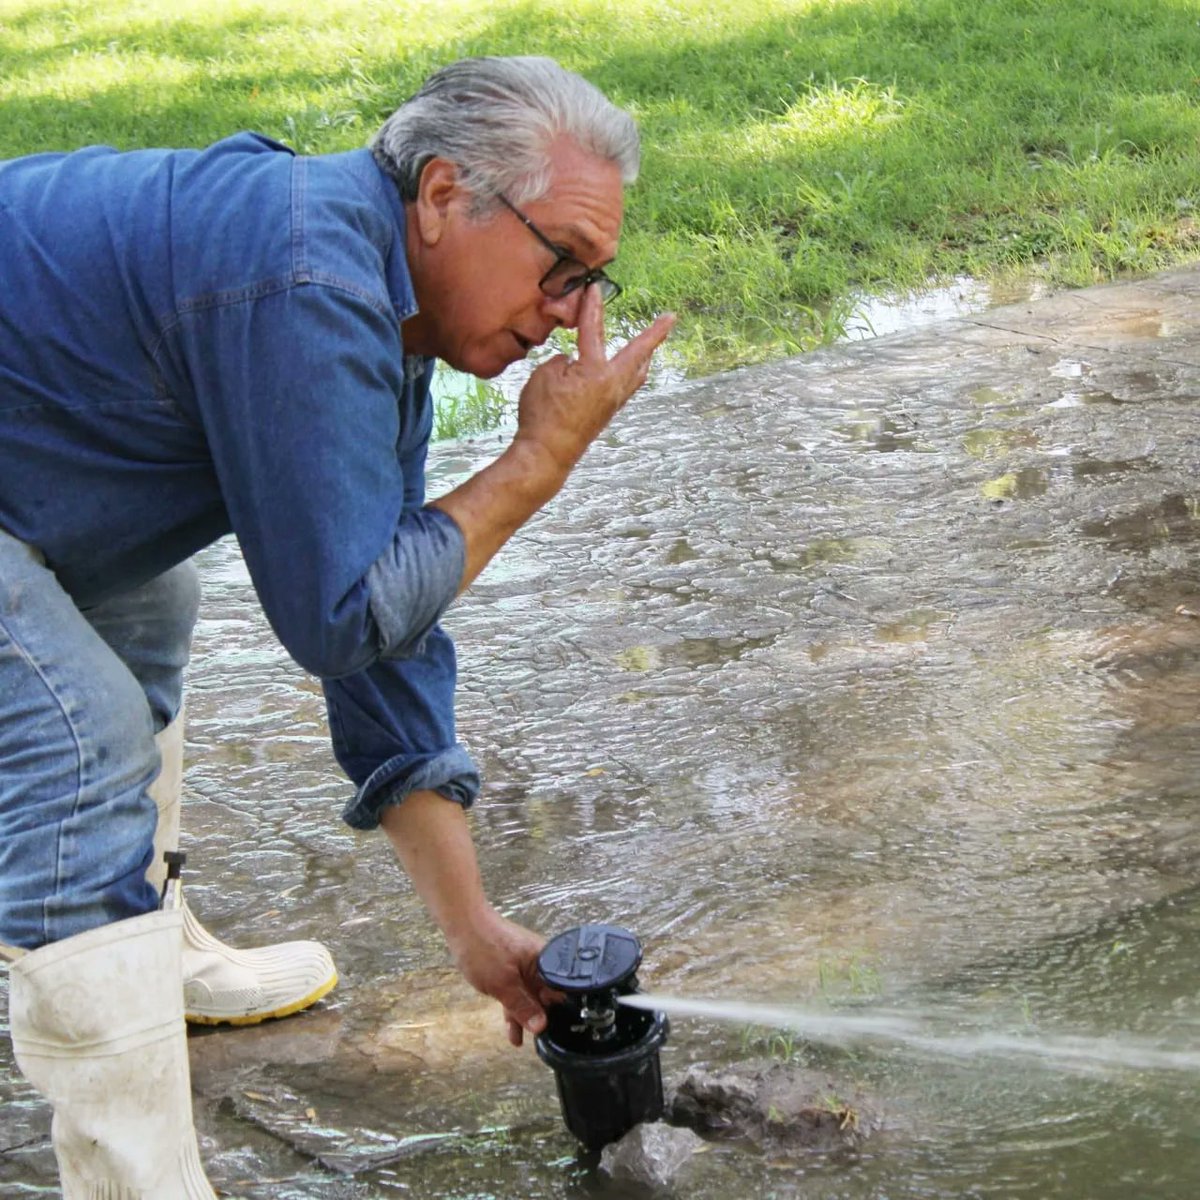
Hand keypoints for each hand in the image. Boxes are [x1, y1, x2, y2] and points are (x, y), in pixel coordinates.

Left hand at [447, 910, 562, 1046]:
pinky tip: (512, 1029)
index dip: (560, 1013)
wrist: (462, 924)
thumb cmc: (484, 948)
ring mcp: (525, 964)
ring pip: (529, 996)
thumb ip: (523, 1006)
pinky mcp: (511, 967)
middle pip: (547, 995)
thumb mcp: (503, 983)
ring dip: (525, 1017)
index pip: (561, 990)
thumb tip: (541, 1026)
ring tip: (522, 1041)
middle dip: (543, 1018)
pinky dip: (514, 1008)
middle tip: (542, 1043)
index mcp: (545, 960)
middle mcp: (539, 962)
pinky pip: (517, 991)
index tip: (557, 1034)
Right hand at [515, 287, 675, 477]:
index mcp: (595, 371)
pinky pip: (628, 387)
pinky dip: (632, 373)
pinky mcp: (607, 413)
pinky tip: (628, 373)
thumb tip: (572, 362)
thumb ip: (561, 361)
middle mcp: (612, 386)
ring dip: (645, 356)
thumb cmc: (541, 416)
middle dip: (654, 334)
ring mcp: (613, 401)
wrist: (547, 454)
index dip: (592, 307)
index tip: (594, 289)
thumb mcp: (543, 377)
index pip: (593, 331)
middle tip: (670, 318)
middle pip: (639, 353)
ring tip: (652, 345)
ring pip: (637, 372)